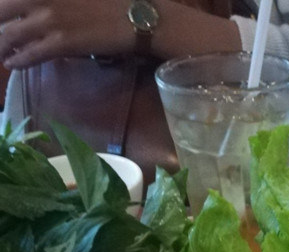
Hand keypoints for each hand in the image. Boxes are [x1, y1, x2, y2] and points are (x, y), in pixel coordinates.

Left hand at [0, 0, 131, 67]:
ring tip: (0, 53)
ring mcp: (48, 19)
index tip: (1, 20)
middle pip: (1, 11)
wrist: (132, 15)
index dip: (1, 11)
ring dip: (0, 46)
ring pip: (9, 35)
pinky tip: (11, 63)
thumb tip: (37, 8)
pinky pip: (30, 54)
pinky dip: (17, 60)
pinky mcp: (61, 42)